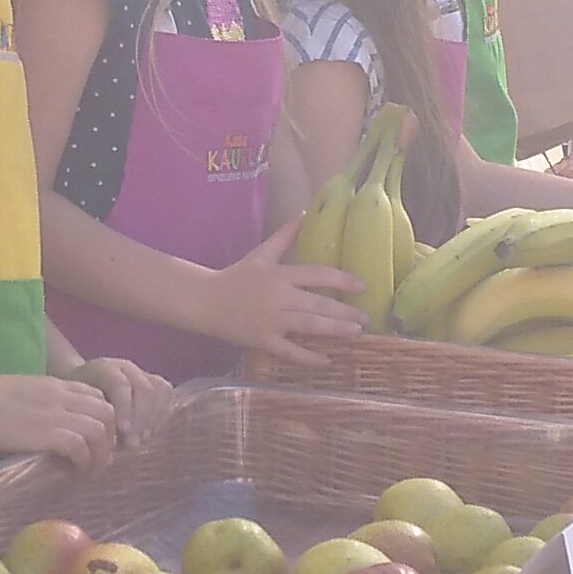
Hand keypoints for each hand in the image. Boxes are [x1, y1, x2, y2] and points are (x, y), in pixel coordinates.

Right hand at [0, 369, 124, 467]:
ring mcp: (53, 413)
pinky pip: (80, 447)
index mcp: (52, 385)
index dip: (102, 421)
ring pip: (101, 430)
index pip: (97, 396)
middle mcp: (59, 395)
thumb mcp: (16, 395)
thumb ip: (37, 406)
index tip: (93, 442)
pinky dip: (82, 462)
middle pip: (108, 413)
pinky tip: (71, 472)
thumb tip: (44, 428)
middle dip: (109, 439)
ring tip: (86, 471)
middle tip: (95, 460)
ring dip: (100, 454)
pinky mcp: (43, 433)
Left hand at [73, 354, 173, 446]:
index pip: (120, 383)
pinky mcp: (154, 382)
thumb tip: (107, 443)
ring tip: (143, 438)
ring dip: (154, 418)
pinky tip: (152, 430)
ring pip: (159, 389)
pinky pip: (167, 394)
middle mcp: (125, 367)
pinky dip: (163, 413)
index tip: (123, 432)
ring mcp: (141, 373)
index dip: (125, 408)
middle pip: (144, 388)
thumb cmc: (79, 405)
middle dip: (141, 418)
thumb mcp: (78, 410)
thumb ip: (92, 420)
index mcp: (103, 369)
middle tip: (134, 443)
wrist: (83, 387)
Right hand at [204, 225, 368, 363]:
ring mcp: (271, 321)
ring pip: (309, 327)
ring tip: (356, 333)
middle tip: (366, 318)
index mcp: (280, 275)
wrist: (206, 301)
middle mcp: (278, 297)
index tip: (362, 286)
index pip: (317, 275)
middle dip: (345, 312)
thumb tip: (306, 212)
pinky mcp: (263, 341)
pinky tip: (327, 361)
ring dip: (335, 331)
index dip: (342, 280)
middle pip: (318, 304)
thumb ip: (286, 235)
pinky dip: (309, 358)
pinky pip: (290, 352)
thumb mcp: (262, 253)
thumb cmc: (236, 276)